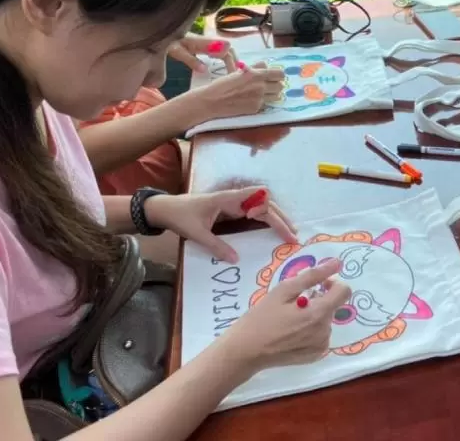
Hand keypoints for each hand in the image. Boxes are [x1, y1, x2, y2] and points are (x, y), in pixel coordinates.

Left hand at [146, 186, 297, 262]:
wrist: (165, 208)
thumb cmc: (180, 216)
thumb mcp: (196, 233)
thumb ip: (216, 246)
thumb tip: (236, 260)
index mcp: (228, 199)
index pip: (258, 199)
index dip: (271, 213)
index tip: (279, 228)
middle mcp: (235, 198)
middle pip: (266, 203)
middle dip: (281, 218)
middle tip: (293, 236)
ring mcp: (234, 203)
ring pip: (263, 207)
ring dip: (277, 218)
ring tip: (289, 233)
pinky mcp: (232, 209)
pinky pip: (255, 212)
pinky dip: (267, 219)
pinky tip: (274, 229)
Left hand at [168, 33, 238, 73]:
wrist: (166, 31)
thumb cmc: (171, 42)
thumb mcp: (178, 52)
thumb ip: (191, 60)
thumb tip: (205, 70)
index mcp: (205, 42)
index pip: (226, 49)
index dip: (230, 61)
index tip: (229, 74)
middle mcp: (211, 41)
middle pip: (230, 50)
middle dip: (234, 63)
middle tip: (234, 78)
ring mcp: (210, 42)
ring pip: (227, 50)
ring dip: (232, 61)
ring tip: (232, 75)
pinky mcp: (208, 44)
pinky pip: (222, 51)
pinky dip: (227, 59)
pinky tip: (224, 68)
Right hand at [180, 63, 285, 126]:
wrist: (212, 101)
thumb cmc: (223, 84)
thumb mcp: (239, 72)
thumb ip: (255, 68)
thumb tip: (265, 65)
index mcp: (256, 75)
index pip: (280, 74)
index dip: (278, 75)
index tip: (273, 76)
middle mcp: (260, 87)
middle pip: (281, 86)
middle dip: (276, 84)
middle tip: (269, 84)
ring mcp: (259, 99)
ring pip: (277, 96)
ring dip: (273, 94)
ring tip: (264, 92)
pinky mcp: (256, 109)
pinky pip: (266, 104)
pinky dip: (263, 102)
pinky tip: (253, 99)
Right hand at [221, 258, 350, 374]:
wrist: (245, 351)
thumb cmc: (261, 318)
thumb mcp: (283, 290)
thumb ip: (313, 276)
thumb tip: (336, 263)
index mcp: (319, 312)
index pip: (344, 291)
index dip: (332, 283)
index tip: (316, 286)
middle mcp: (325, 330)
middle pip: (332, 306)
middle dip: (318, 300)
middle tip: (293, 304)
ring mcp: (321, 346)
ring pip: (326, 321)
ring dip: (314, 316)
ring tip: (289, 319)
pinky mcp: (315, 356)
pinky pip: (320, 336)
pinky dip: (311, 331)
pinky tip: (292, 333)